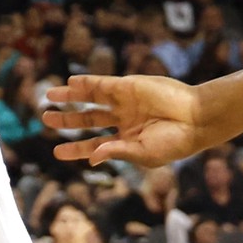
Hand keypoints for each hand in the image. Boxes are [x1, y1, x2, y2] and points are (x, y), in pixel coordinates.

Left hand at [41, 72, 207, 166]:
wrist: (196, 118)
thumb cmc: (174, 142)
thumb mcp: (143, 153)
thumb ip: (116, 152)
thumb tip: (91, 158)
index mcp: (127, 141)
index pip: (94, 144)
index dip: (75, 148)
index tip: (56, 152)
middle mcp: (123, 120)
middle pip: (88, 119)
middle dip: (67, 120)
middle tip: (46, 119)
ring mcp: (126, 102)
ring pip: (91, 100)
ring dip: (70, 98)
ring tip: (49, 97)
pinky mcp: (129, 86)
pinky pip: (102, 84)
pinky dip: (86, 83)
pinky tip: (70, 84)